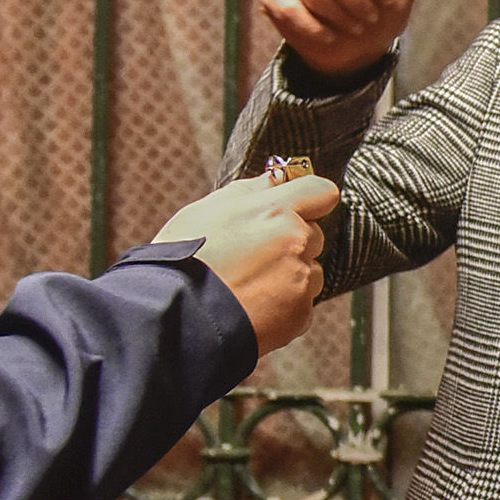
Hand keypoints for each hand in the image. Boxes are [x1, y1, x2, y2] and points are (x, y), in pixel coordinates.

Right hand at [153, 169, 339, 352]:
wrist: (178, 318)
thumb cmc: (185, 261)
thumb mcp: (206, 211)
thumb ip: (248, 192)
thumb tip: (272, 181)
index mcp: (275, 212)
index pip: (321, 192)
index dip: (310, 199)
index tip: (298, 207)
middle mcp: (296, 242)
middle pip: (314, 233)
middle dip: (292, 240)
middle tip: (255, 255)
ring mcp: (301, 280)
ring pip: (311, 271)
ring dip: (291, 275)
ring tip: (250, 286)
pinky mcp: (301, 314)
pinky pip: (302, 304)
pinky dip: (284, 306)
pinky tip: (253, 307)